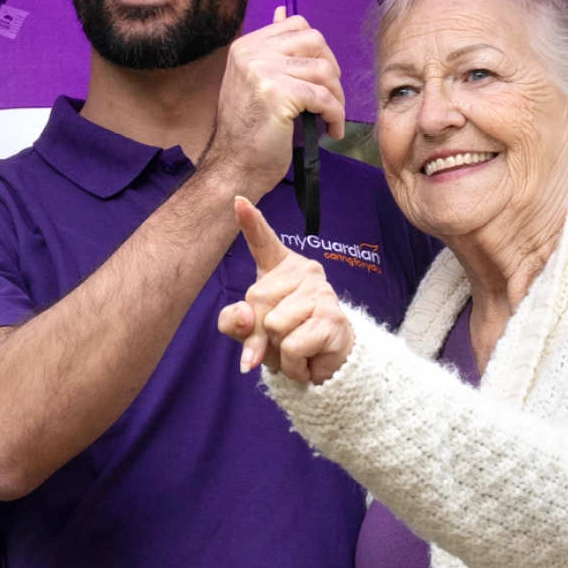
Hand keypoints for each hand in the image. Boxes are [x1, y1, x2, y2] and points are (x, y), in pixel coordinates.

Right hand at [201, 7, 345, 199]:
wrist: (234, 166)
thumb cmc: (249, 131)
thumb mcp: (255, 80)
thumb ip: (272, 49)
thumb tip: (283, 10)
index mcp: (246, 46)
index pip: (297, 25)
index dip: (319, 51)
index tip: (320, 78)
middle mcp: (251, 53)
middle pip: (315, 40)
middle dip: (332, 70)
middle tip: (330, 98)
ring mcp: (262, 71)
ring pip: (324, 69)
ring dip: (337, 96)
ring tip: (331, 117)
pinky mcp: (276, 94)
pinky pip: (323, 96)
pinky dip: (335, 114)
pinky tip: (331, 129)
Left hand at [216, 197, 354, 383]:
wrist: (325, 366)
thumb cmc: (287, 340)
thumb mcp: (250, 333)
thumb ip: (235, 322)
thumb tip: (245, 317)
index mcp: (280, 268)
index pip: (263, 241)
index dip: (250, 222)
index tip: (238, 200)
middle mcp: (304, 271)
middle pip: (257, 300)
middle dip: (259, 333)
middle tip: (279, 342)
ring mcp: (321, 292)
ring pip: (274, 324)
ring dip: (278, 350)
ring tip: (296, 348)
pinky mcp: (331, 318)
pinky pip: (291, 345)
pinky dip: (293, 364)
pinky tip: (306, 360)